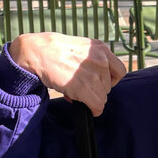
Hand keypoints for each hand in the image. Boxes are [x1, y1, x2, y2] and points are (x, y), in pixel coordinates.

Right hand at [8, 33, 126, 114]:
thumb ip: (93, 60)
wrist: (36, 52)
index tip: (99, 82)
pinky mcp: (84, 87)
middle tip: (78, 86)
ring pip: (102, 98)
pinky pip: (97, 106)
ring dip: (89, 98)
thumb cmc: (55, 51)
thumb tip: (99, 80)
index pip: (120, 71)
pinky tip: (79, 103)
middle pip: (108, 87)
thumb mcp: (81, 48)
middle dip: (95, 89)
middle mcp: (100, 60)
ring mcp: (93, 73)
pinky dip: (91, 109)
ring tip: (73, 90)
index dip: (110, 80)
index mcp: (101, 49)